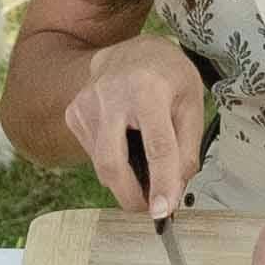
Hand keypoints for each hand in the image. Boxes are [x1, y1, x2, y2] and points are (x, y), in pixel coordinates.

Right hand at [62, 34, 207, 217]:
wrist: (133, 51)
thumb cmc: (167, 76)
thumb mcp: (191, 105)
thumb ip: (186, 151)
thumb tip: (173, 193)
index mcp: (147, 89)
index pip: (157, 147)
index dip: (161, 184)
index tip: (162, 212)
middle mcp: (110, 95)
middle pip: (113, 164)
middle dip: (130, 196)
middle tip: (149, 208)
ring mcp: (86, 104)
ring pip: (102, 164)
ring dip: (124, 179)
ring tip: (144, 166)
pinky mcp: (74, 114)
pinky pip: (93, 154)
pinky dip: (112, 162)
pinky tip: (125, 143)